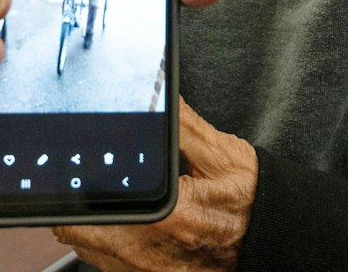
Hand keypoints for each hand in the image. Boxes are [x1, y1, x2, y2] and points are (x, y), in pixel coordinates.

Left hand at [55, 100, 256, 271]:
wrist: (275, 239)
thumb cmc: (251, 201)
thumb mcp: (221, 154)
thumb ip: (182, 125)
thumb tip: (156, 93)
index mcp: (163, 216)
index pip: (84, 210)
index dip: (72, 188)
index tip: (73, 171)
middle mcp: (148, 254)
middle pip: (78, 234)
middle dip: (79, 206)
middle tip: (94, 182)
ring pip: (91, 253)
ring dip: (93, 228)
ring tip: (117, 202)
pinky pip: (111, 268)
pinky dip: (111, 247)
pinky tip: (131, 228)